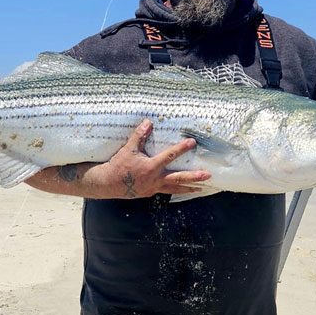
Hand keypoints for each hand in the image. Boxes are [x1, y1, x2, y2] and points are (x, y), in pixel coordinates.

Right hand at [84, 119, 210, 198]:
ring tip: (202, 187)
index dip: (181, 148)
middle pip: (178, 178)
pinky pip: (167, 191)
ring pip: (175, 188)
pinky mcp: (150, 192)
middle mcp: (155, 179)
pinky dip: (177, 190)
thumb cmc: (118, 166)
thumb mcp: (128, 149)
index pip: (169, 156)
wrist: (108, 184)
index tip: (192, 143)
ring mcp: (154, 187)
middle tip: (207, 175)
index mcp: (150, 167)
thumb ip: (139, 136)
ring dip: (189, 187)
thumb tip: (148, 122)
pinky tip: (184, 189)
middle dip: (194, 177)